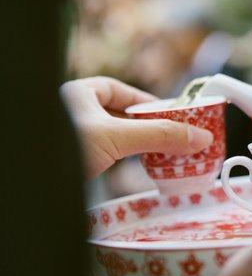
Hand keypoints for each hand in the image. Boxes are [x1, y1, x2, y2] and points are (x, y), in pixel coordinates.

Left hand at [61, 77, 212, 178]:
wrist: (29, 183)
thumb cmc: (61, 147)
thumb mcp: (117, 137)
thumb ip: (159, 135)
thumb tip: (199, 137)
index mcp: (82, 93)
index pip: (124, 92)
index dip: (150, 103)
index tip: (174, 115)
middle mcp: (78, 112)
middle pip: (124, 116)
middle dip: (150, 127)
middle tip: (176, 137)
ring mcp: (77, 137)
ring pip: (118, 137)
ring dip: (142, 146)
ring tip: (166, 154)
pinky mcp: (78, 160)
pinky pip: (111, 154)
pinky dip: (129, 159)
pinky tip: (141, 167)